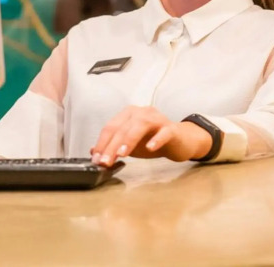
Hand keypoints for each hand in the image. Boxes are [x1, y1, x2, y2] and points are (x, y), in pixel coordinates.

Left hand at [90, 106, 209, 166]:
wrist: (180, 141)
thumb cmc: (153, 140)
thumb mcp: (129, 145)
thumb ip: (112, 146)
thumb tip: (93, 151)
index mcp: (129, 114)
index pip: (111, 127)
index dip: (102, 143)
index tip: (96, 159)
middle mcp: (142, 112)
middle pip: (123, 127)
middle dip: (111, 145)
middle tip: (105, 162)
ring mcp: (158, 119)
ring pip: (140, 125)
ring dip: (129, 140)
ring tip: (122, 154)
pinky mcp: (172, 129)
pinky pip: (164, 132)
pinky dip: (157, 139)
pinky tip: (150, 148)